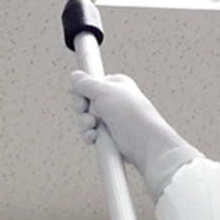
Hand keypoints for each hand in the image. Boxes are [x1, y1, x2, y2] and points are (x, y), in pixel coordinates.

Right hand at [69, 71, 201, 198]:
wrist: (144, 143)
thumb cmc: (132, 114)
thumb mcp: (104, 90)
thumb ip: (86, 83)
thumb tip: (75, 76)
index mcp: (115, 85)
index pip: (90, 83)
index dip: (81, 89)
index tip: (80, 93)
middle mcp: (113, 102)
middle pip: (84, 102)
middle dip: (81, 108)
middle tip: (85, 109)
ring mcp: (110, 120)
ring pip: (85, 119)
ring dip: (84, 123)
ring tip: (94, 124)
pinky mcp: (108, 137)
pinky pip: (90, 134)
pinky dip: (89, 136)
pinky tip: (96, 136)